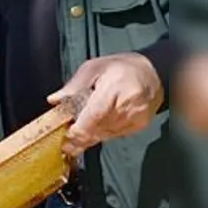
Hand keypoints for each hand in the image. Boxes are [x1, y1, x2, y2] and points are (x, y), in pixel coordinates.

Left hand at [49, 52, 164, 157]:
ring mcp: (135, 118)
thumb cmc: (121, 67)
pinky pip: (115, 135)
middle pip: (98, 129)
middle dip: (80, 136)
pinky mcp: (139, 125)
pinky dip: (104, 132)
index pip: (94, 116)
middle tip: (66, 139)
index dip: (78, 130)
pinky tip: (98, 125)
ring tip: (80, 129)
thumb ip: (73, 86)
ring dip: (91, 135)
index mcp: (114, 89)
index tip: (65, 137)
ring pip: (105, 135)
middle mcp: (127, 106)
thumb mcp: (93, 68)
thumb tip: (54, 100)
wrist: (153, 72)